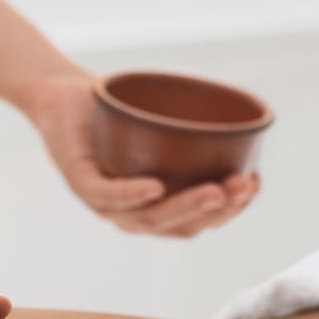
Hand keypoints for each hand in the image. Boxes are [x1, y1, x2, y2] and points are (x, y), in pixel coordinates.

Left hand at [22, 71, 260, 237]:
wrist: (64, 94)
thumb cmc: (118, 112)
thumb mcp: (163, 125)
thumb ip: (197, 134)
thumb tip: (251, 123)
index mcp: (151, 208)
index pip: (194, 223)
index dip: (228, 211)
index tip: (255, 184)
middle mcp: (128, 212)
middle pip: (175, 225)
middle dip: (215, 210)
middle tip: (243, 187)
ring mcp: (101, 200)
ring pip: (146, 216)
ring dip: (184, 205)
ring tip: (216, 190)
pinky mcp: (78, 180)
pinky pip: (105, 194)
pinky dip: (131, 193)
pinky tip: (156, 187)